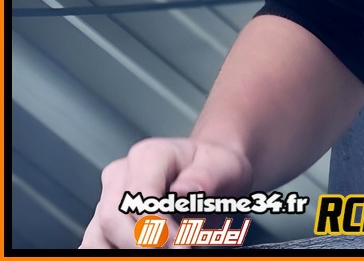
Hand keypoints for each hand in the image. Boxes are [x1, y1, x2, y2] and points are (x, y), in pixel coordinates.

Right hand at [80, 138, 251, 248]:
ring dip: (124, 252)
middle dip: (142, 244)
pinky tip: (142, 254)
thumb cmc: (214, 168)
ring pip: (96, 237)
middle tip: (178, 252)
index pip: (140, 196)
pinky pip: (96, 246)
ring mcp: (107, 200)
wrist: (210, 174)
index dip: (157, 226)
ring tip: (162, 253)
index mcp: (148, 155)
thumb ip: (206, 176)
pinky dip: (113, 255)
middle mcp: (120, 176)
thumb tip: (184, 190)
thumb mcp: (223, 165)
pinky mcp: (104, 225)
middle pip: (112, 218)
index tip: (182, 244)